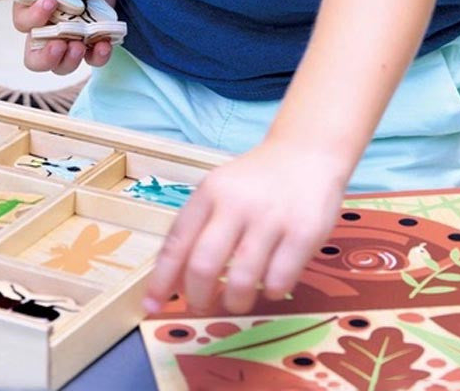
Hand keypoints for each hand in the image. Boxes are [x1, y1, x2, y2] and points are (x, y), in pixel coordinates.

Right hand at [12, 0, 119, 75]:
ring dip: (70, 62)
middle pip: (35, 55)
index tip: (50, 1)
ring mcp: (71, 29)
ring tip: (80, 47)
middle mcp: (47, 21)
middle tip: (60, 45)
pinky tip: (105, 44)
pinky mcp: (94, 31)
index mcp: (30, 0)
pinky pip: (93, 55)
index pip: (23, 22)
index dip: (33, 18)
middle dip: (45, 58)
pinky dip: (99, 56)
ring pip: (62, 63)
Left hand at [142, 141, 345, 315]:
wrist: (307, 152)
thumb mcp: (221, 190)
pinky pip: (278, 281)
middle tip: (201, 307)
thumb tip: (173, 282)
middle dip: (198, 298)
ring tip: (237, 300)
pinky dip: (270, 292)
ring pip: (241, 281)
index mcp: (210, 191)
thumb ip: (198, 229)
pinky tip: (270, 283)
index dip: (162, 278)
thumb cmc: (257, 181)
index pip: (177, 241)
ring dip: (234, 302)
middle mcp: (237, 203)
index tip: (152, 304)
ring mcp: (271, 218)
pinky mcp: (303, 233)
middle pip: (204, 266)